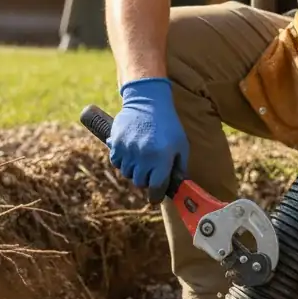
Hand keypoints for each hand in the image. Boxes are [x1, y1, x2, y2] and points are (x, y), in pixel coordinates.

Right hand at [107, 77, 188, 202]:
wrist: (148, 102)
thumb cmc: (168, 125)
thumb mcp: (181, 145)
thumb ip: (180, 167)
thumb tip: (179, 186)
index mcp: (162, 158)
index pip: (156, 188)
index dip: (156, 195)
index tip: (156, 196)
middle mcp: (144, 156)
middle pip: (140, 182)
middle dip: (146, 180)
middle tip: (150, 172)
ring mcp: (128, 150)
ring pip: (127, 174)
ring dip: (134, 171)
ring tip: (140, 160)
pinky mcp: (116, 143)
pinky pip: (116, 162)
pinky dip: (122, 161)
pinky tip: (130, 153)